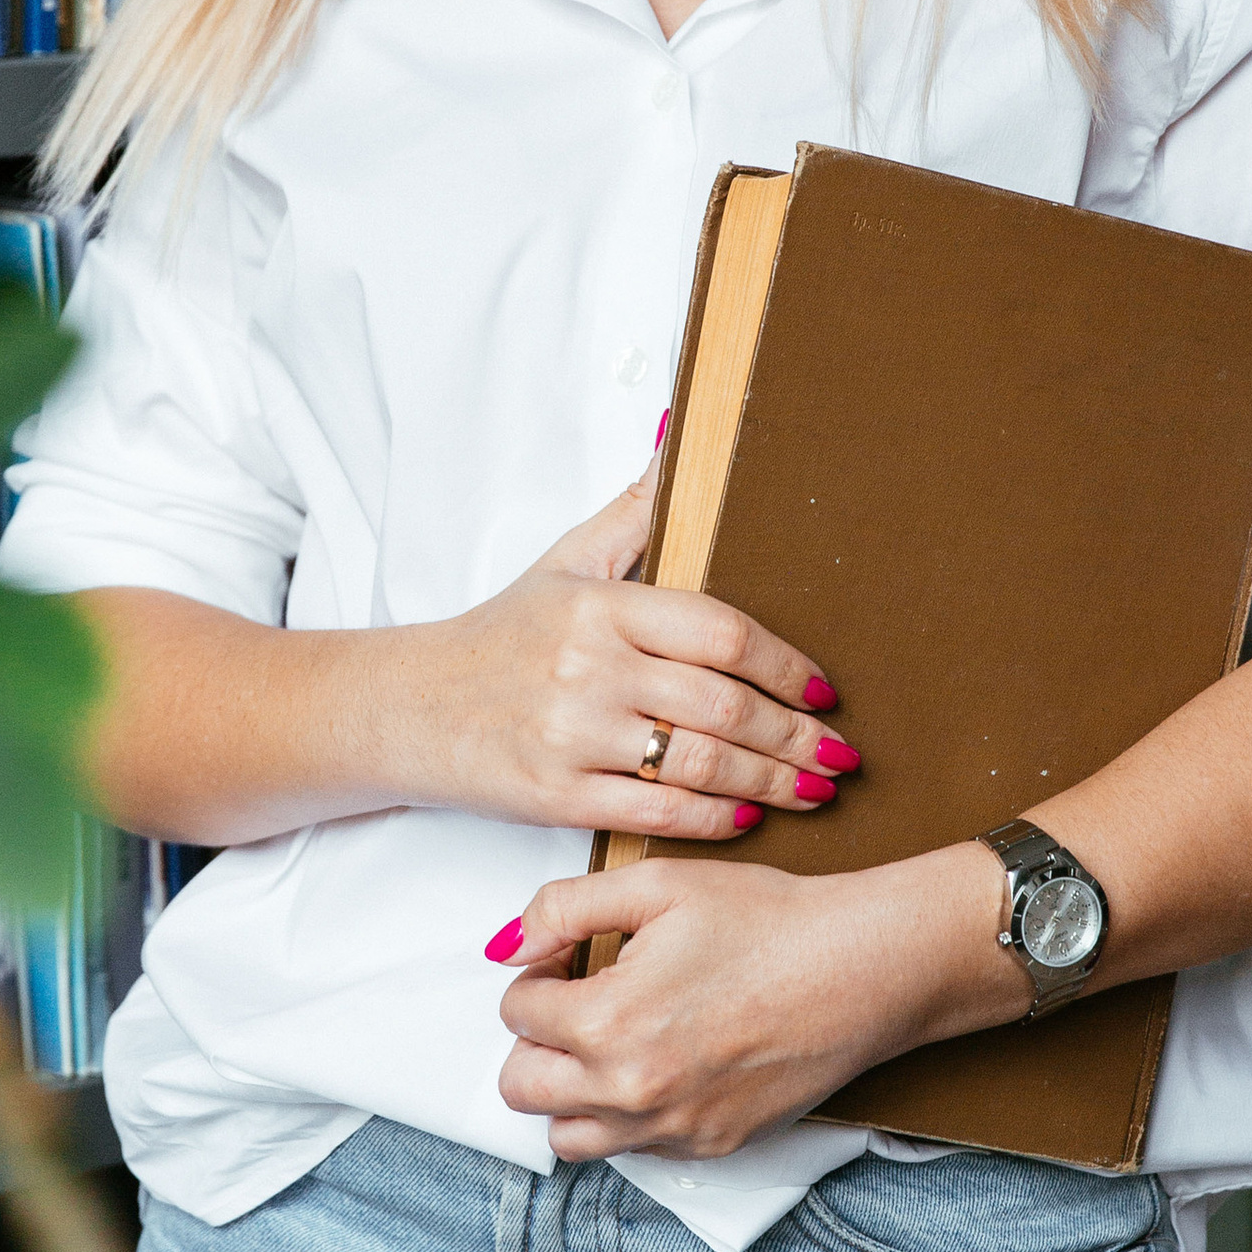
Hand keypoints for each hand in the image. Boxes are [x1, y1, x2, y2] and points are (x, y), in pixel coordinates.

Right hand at [409, 470, 857, 837]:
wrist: (410, 707)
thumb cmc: (502, 636)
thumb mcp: (567, 561)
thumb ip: (637, 508)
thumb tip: (683, 431)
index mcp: (601, 607)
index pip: (720, 633)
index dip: (785, 664)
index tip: (824, 689)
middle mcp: (588, 669)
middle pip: (723, 705)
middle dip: (796, 737)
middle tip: (841, 756)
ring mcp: (572, 736)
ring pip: (699, 764)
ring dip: (771, 784)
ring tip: (814, 792)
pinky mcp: (555, 796)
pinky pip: (655, 814)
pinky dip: (710, 820)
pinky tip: (745, 817)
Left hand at [492, 852, 978, 1161]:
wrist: (862, 967)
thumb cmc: (770, 921)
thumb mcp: (657, 885)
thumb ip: (564, 908)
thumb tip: (508, 944)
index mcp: (608, 1021)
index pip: (517, 1011)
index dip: (538, 972)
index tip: (569, 958)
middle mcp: (632, 1089)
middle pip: (522, 1087)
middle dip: (536, 1039)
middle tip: (577, 1003)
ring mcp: (672, 1127)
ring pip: (568, 1136)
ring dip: (570, 1090)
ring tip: (607, 1043)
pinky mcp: (710, 1145)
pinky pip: (634, 1148)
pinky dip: (628, 1115)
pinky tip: (660, 1064)